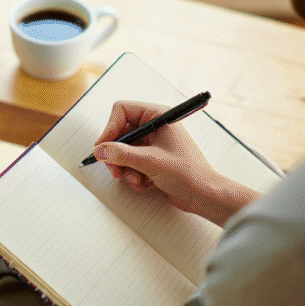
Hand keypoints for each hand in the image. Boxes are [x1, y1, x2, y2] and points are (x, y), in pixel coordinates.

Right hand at [93, 100, 259, 226]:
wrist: (203, 195)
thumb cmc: (188, 173)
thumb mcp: (151, 161)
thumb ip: (122, 154)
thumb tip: (101, 150)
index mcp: (158, 116)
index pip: (122, 110)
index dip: (110, 128)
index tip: (103, 148)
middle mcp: (154, 126)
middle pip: (120, 133)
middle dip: (116, 154)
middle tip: (115, 170)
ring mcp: (153, 143)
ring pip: (123, 151)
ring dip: (126, 168)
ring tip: (137, 179)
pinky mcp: (152, 159)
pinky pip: (131, 163)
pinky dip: (134, 175)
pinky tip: (146, 183)